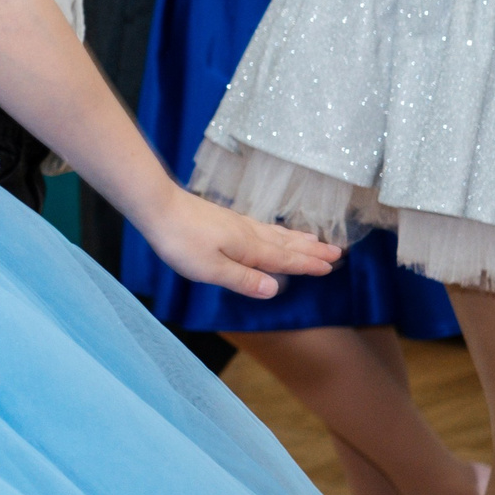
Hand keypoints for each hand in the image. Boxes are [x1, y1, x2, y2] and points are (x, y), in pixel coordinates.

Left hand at [130, 188, 338, 298]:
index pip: (284, 259)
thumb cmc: (180, 240)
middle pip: (285, 243)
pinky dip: (275, 230)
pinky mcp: (222, 219)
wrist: (157, 205)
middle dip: (311, 250)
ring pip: (273, 233)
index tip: (330, 266)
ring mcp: (235, 223)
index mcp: (248, 248)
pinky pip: (260, 226)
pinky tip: (272, 231)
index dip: (307, 264)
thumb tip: (275, 290)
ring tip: (314, 239)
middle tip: (337, 251)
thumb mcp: (210, 269)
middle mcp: (247, 233)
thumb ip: (243, 279)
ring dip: (296, 238)